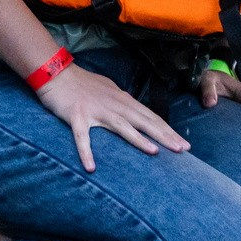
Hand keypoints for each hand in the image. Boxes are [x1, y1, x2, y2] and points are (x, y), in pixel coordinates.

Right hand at [35, 62, 187, 171]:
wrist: (56, 73)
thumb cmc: (82, 83)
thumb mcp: (109, 90)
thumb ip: (123, 101)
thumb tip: (136, 111)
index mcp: (123, 100)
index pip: (150, 117)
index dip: (168, 131)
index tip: (184, 144)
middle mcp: (114, 105)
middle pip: (143, 121)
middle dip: (164, 135)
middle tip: (182, 149)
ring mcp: (96, 111)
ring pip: (121, 126)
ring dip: (138, 139)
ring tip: (155, 152)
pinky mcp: (77, 116)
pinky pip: (82, 137)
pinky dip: (86, 152)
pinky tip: (91, 167)